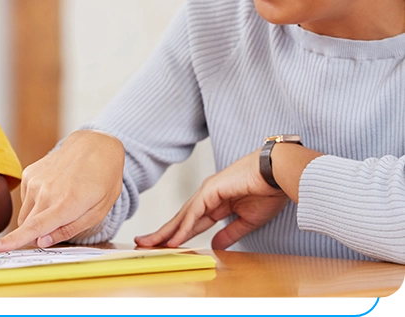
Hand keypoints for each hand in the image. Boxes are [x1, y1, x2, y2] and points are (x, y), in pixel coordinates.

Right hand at [0, 130, 124, 251]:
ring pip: (25, 215)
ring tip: (62, 203)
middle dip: (37, 235)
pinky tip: (55, 191)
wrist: (95, 145)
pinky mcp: (29, 173)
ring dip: (37, 218)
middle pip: (27, 226)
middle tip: (59, 226)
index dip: (13, 241)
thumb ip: (68, 229)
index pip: (35, 227)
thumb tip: (41, 242)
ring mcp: (35, 180)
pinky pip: (26, 200)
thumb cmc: (103, 180)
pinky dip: (36, 203)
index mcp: (67, 202)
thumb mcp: (98, 211)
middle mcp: (47, 190)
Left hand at [135, 150, 287, 249]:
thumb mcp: (246, 220)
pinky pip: (195, 212)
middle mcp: (207, 196)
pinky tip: (174, 238)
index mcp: (215, 203)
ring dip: (167, 231)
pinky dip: (184, 226)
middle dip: (163, 232)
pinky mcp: (211, 190)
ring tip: (151, 244)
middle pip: (181, 219)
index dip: (177, 235)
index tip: (164, 246)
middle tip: (143, 243)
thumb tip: (216, 244)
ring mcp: (207, 192)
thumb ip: (229, 233)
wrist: (277, 174)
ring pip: (183, 216)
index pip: (191, 223)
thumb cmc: (267, 191)